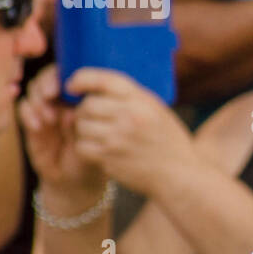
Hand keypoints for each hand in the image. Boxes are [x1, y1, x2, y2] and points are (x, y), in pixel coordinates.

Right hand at [18, 64, 105, 199]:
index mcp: (81, 98)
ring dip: (38, 100)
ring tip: (49, 117)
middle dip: (46, 83)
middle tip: (51, 95)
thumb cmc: (95, 155)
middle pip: (46, 78)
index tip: (68, 84)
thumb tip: (74, 104)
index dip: (63, 74)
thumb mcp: (99, 136)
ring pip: (33, 91)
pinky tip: (39, 126)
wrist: (78, 181)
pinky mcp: (32, 124)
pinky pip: (23, 109)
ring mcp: (45, 112)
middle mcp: (62, 101)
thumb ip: (89, 118)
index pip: (68, 74)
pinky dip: (28, 113)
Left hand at [63, 67, 197, 196]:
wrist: (180, 175)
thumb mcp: (157, 110)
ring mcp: (118, 139)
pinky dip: (85, 147)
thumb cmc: (168, 141)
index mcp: (143, 101)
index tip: (72, 85)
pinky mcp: (109, 159)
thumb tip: (95, 87)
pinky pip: (82, 146)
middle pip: (87, 105)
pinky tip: (99, 149)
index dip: (82, 79)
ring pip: (81, 125)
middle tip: (93, 117)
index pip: (104, 80)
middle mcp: (130, 117)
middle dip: (85, 110)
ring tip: (99, 134)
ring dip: (84, 129)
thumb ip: (132, 97)